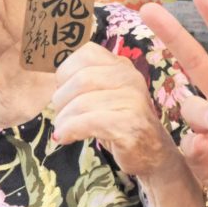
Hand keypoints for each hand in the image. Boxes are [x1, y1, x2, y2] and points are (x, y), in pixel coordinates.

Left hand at [51, 41, 181, 178]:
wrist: (153, 153)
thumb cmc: (121, 123)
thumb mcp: (106, 95)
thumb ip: (87, 83)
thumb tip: (53, 85)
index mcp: (122, 66)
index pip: (87, 53)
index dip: (66, 72)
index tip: (62, 92)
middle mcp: (130, 78)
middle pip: (81, 78)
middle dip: (61, 99)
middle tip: (60, 116)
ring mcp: (133, 100)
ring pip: (82, 102)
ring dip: (64, 119)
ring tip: (62, 130)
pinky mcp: (130, 124)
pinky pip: (89, 122)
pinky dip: (70, 130)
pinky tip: (65, 138)